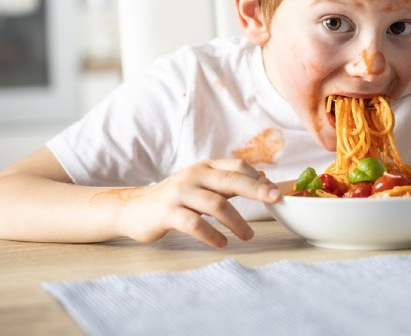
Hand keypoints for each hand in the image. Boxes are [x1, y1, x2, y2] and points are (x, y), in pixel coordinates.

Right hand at [114, 159, 280, 247]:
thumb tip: (263, 179)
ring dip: (236, 221)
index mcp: (205, 167)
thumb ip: (228, 183)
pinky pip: (194, 224)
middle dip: (256, 190)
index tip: (276, 191)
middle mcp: (194, 176)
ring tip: (248, 235)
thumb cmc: (175, 198)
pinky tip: (222, 243)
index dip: (258, 178)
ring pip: (215, 204)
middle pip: (231, 180)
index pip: (237, 166)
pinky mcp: (167, 213)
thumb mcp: (202, 185)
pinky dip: (211, 234)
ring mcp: (179, 193)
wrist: (134, 209)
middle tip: (275, 201)